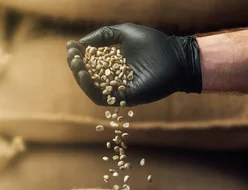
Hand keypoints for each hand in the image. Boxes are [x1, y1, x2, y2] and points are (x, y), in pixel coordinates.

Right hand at [66, 23, 201, 105]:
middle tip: (72, 55)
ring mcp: (117, 90)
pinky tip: (84, 75)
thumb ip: (104, 35)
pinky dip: (90, 87)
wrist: (175, 57)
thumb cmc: (154, 44)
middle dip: (76, 65)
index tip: (71, 46)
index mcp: (112, 63)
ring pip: (91, 88)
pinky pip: (101, 97)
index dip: (78, 54)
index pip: (89, 61)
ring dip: (80, 77)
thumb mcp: (125, 32)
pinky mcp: (122, 99)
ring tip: (76, 65)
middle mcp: (113, 78)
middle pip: (87, 75)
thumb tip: (82, 43)